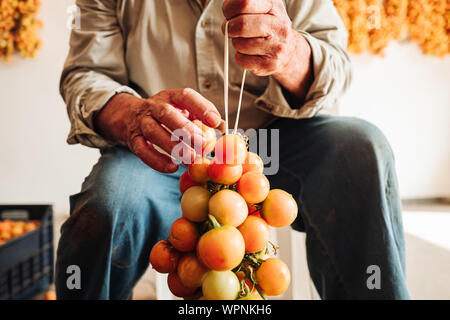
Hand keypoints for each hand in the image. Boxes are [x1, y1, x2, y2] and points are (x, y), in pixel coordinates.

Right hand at [95, 89, 221, 172]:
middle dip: (186, 130)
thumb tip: (223, 128)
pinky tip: (172, 167)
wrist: (130, 116)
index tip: (216, 122)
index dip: (201, 107)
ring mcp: (142, 122)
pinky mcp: (134, 139)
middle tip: (203, 145)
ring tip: (190, 159)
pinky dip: (157, 160)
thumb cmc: (167, 116)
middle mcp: (154, 106)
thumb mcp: (183, 111)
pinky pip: (142, 150)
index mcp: (171, 97)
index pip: (186, 96)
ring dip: (173, 146)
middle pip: (167, 114)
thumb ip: (202, 118)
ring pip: (153, 131)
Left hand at [222, 0, 312, 98]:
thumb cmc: (271, 28)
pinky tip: (250, 53)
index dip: (230, 8)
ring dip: (237, 43)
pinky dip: (240, 57)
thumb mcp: (265, 8)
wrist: (289, 51)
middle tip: (231, 29)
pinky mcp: (268, 64)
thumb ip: (246, 6)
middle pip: (241, 25)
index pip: (245, 2)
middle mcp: (278, 26)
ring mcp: (275, 46)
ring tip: (246, 42)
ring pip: (239, 44)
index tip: (229, 13)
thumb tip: (228, 8)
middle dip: (230, 27)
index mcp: (274, 7)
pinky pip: (241, 60)